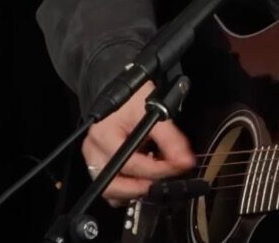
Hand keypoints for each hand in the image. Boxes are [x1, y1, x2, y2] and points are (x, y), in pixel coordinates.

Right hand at [82, 81, 194, 205]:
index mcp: (103, 136)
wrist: (119, 87)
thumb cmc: (133, 97)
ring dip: (134, 191)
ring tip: (155, 178)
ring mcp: (93, 159)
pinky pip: (111, 186)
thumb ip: (171, 139)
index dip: (156, 170)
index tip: (176, 167)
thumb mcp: (155, 111)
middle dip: (142, 187)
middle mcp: (93, 151)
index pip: (130, 164)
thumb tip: (185, 162)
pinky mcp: (98, 163)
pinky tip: (144, 177)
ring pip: (110, 191)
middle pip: (113, 186)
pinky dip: (128, 187)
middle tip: (165, 179)